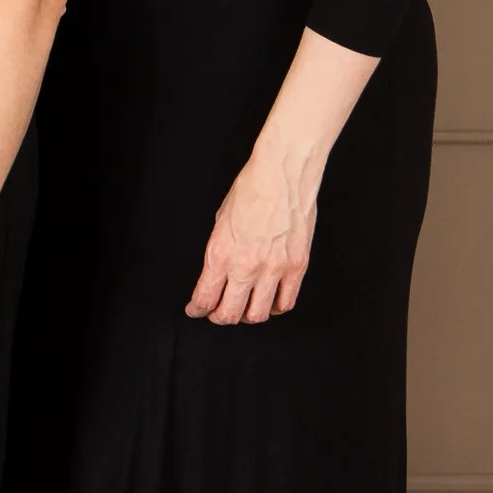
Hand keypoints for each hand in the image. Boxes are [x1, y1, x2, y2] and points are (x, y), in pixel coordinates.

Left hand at [188, 143, 318, 323]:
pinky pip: (286, 302)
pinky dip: (276, 308)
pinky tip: (270, 302)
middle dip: (219, 318)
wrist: (283, 174)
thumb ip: (220, 251)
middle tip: (217, 313)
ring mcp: (274, 270)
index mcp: (221, 254)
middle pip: (229, 314)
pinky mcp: (297, 267)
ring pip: (258, 315)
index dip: (197, 310)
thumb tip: (219, 272)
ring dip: (247, 316)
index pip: (205, 298)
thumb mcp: (220, 221)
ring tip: (244, 309)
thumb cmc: (250, 190)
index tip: (195, 310)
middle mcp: (246, 267)